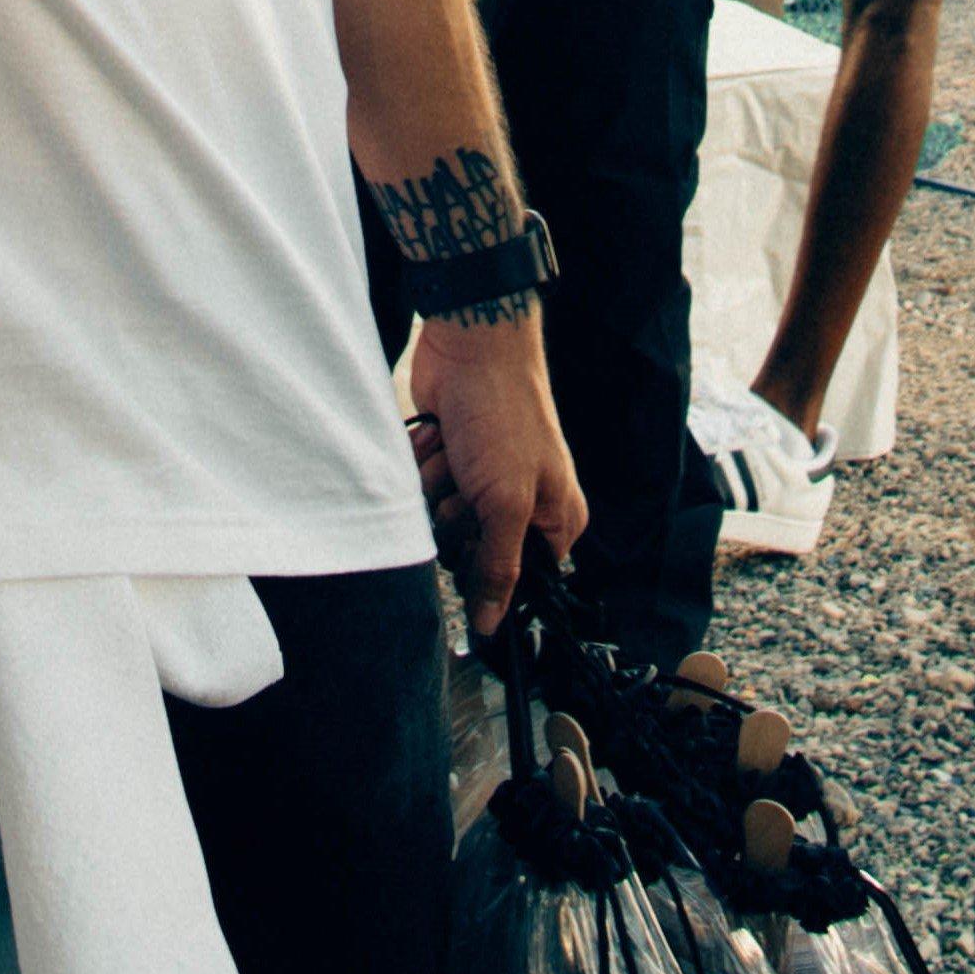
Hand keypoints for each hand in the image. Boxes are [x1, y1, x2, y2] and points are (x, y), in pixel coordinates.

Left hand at [406, 323, 584, 632]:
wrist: (469, 346)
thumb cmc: (503, 415)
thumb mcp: (508, 501)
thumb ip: (500, 568)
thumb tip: (493, 627)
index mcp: (553, 519)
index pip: (521, 581)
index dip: (493, 573)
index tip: (480, 548)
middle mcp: (518, 505)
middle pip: (471, 554)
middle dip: (459, 522)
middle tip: (472, 488)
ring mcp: (479, 482)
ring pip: (439, 522)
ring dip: (440, 488)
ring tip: (457, 452)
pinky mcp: (447, 461)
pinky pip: (420, 491)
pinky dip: (424, 465)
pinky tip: (439, 437)